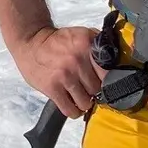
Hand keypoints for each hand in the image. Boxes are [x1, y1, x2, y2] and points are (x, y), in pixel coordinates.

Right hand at [0, 0, 102, 118]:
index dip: (110, 82)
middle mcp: (78, 60)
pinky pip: (70, 110)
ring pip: (86, 102)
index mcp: (88, 45)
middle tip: (89, 89)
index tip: (108, 85)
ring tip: (80, 97)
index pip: (110, 73)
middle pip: (98, 89)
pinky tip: (72, 105)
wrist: (30, 42)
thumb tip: (118, 62)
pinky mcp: (52, 88)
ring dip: (84, 103)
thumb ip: (99, 46)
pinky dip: (74, 111)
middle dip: (95, 92)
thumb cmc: (57, 42)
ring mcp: (65, 75)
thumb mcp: (81, 35)